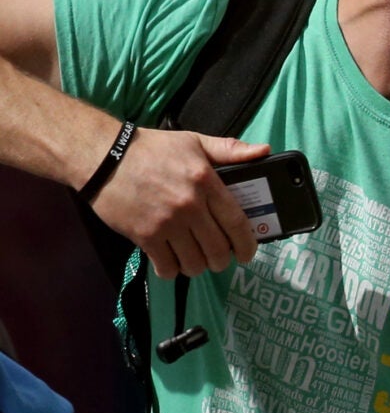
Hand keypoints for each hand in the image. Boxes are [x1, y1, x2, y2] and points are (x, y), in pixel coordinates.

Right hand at [92, 125, 267, 278]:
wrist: (102, 156)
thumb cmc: (150, 149)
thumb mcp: (194, 142)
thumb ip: (230, 150)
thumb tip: (264, 151)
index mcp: (206, 182)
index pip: (237, 223)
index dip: (247, 245)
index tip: (247, 254)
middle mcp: (190, 206)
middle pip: (218, 249)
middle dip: (222, 260)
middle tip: (219, 259)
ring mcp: (166, 223)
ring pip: (194, 262)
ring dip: (198, 267)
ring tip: (196, 261)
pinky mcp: (144, 235)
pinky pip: (166, 266)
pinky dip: (172, 270)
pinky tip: (172, 264)